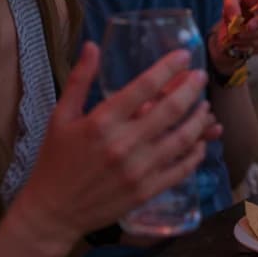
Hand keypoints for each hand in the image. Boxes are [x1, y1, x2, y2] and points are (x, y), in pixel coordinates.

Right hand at [12, 42, 209, 256]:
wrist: (52, 211)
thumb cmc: (55, 160)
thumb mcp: (61, 115)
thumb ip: (79, 79)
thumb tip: (92, 45)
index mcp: (101, 121)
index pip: (144, 87)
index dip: (168, 67)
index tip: (184, 55)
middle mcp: (123, 144)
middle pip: (171, 109)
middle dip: (192, 88)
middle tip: (200, 76)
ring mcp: (138, 170)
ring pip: (182, 139)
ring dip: (199, 120)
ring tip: (205, 106)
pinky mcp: (146, 191)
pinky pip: (181, 169)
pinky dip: (195, 154)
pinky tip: (199, 142)